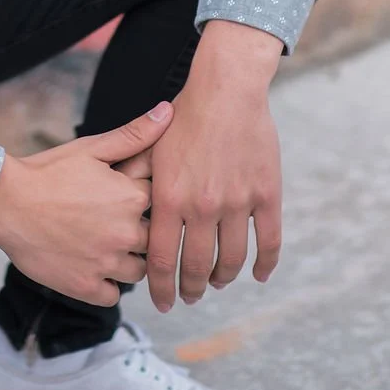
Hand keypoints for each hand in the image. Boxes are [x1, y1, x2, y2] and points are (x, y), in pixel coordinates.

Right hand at [0, 102, 173, 305]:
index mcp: (131, 197)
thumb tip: (167, 111)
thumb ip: (135, 134)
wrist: (6, 202)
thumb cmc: (48, 172)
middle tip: (111, 221)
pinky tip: (92, 265)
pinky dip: (106, 284)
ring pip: (137, 271)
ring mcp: (107, 264)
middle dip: (138, 230)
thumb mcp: (92, 148)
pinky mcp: (86, 287)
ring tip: (104, 244)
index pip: (161, 202)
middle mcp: (125, 233)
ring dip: (127, 260)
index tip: (123, 196)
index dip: (142, 199)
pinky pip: (113, 295)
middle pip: (152, 238)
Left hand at [146, 20, 282, 312]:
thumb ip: (136, 179)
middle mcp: (202, 206)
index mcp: (169, 197)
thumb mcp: (151, 146)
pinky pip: (269, 241)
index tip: (162, 302)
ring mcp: (237, 202)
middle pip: (198, 267)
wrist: (226, 87)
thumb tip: (120, 209)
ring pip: (232, 260)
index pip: (161, 259)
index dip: (161, 287)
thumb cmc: (185, 113)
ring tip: (217, 282)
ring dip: (224, 278)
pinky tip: (259, 274)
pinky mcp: (266, 194)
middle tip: (190, 297)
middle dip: (192, 289)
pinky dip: (265, 264)